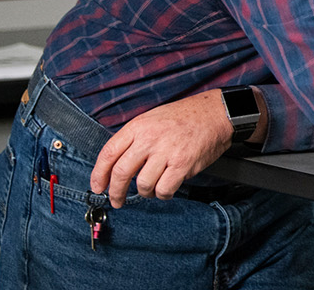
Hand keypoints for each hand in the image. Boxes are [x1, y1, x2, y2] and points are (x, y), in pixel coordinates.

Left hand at [91, 89, 232, 207]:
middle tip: (116, 200)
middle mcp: (149, 139)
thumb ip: (134, 138)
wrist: (216, 113)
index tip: (97, 186)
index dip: (98, 175)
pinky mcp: (183, 164)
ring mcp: (166, 152)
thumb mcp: (152, 118)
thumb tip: (117, 164)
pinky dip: (163, 194)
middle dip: (115, 192)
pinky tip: (166, 187)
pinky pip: (164, 189)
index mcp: (138, 127)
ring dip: (145, 192)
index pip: (108, 154)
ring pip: (142, 185)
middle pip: (121, 173)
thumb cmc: (185, 117)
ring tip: (151, 188)